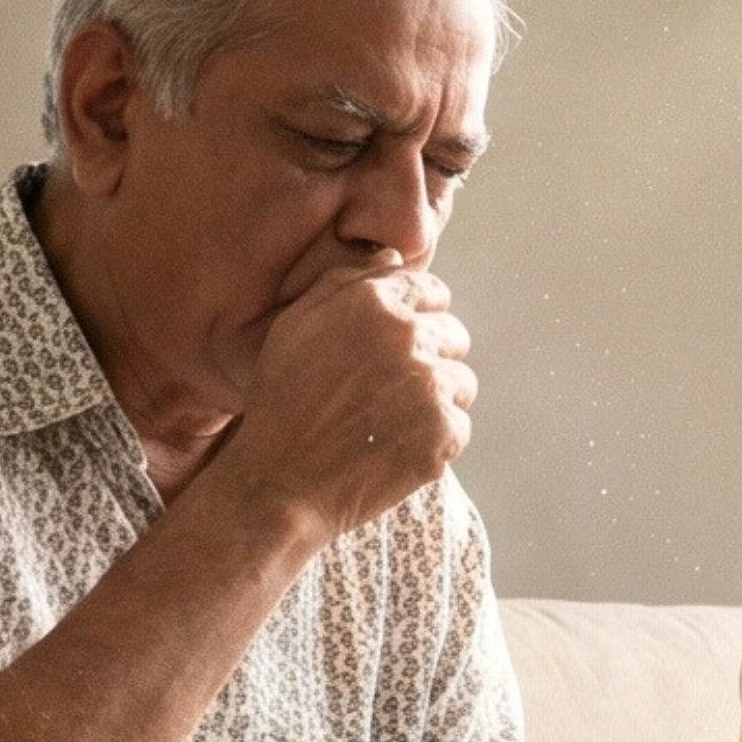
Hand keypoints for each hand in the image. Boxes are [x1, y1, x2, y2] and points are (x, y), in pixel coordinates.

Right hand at [214, 266, 474, 543]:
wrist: (280, 482)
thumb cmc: (281, 403)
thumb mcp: (295, 326)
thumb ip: (345, 282)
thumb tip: (394, 258)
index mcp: (374, 303)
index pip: (432, 291)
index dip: (417, 317)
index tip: (395, 346)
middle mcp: (408, 336)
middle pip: (454, 335)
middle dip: (429, 358)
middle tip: (389, 391)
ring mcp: (430, 386)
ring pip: (460, 383)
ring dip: (436, 400)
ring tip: (391, 422)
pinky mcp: (443, 433)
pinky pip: (459, 427)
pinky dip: (435, 441)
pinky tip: (395, 448)